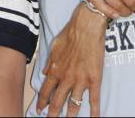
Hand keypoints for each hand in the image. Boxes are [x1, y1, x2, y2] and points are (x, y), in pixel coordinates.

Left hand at [36, 2, 106, 116]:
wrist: (86, 27)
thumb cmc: (71, 34)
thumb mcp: (54, 47)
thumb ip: (49, 62)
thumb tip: (44, 72)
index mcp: (55, 70)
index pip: (46, 91)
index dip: (42, 103)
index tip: (40, 110)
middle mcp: (66, 78)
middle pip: (58, 102)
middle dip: (53, 114)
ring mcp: (81, 80)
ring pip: (74, 104)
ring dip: (70, 116)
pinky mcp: (94, 79)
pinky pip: (94, 99)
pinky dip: (94, 111)